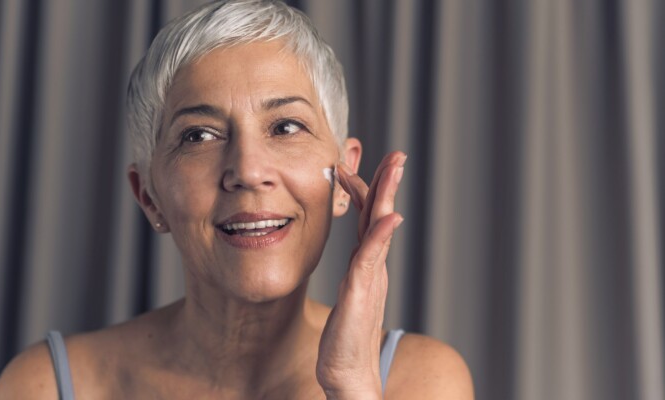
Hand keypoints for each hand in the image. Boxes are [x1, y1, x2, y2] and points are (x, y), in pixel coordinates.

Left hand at [316, 152, 405, 398]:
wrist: (348, 374)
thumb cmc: (344, 340)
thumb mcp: (350, 296)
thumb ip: (358, 272)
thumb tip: (361, 256)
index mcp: (366, 264)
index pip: (368, 218)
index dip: (367, 190)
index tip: (359, 163)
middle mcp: (371, 267)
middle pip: (379, 215)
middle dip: (387, 182)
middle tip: (396, 155)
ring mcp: (369, 278)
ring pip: (378, 229)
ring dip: (386, 196)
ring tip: (394, 168)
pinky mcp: (362, 294)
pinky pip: (371, 259)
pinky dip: (380, 236)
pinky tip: (388, 216)